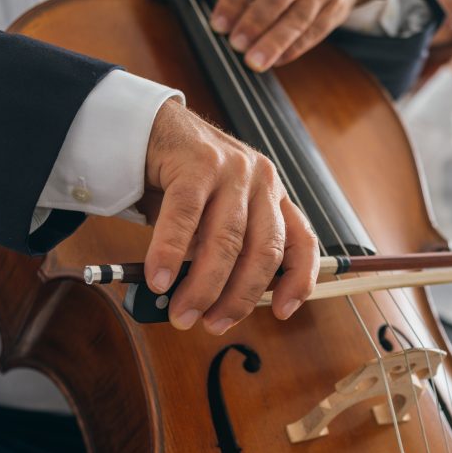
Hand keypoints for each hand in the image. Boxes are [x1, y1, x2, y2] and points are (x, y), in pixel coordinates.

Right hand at [136, 99, 318, 333]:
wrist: (149, 127)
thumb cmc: (183, 180)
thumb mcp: (217, 213)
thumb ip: (225, 250)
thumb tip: (212, 303)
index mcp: (273, 195)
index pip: (302, 241)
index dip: (298, 280)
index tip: (282, 312)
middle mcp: (261, 181)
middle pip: (262, 251)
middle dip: (238, 297)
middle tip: (214, 325)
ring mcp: (232, 170)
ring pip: (226, 241)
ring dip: (203, 286)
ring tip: (183, 313)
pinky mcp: (197, 164)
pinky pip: (184, 219)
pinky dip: (169, 254)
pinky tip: (159, 279)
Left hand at [184, 0, 379, 71]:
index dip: (233, 1)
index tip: (218, 25)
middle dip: (255, 22)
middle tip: (235, 46)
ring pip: (299, 17)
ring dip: (275, 42)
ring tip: (254, 62)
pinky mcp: (337, 8)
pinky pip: (315, 32)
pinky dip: (294, 48)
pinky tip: (276, 61)